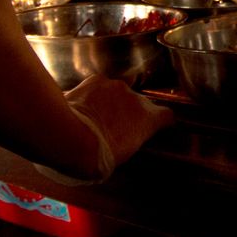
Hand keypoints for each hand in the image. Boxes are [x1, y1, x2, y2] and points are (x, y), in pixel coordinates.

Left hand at [38, 74, 175, 184]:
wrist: (70, 140)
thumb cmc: (97, 156)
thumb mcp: (124, 155)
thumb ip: (132, 139)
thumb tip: (126, 138)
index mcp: (148, 119)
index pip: (166, 116)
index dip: (160, 121)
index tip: (156, 126)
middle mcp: (136, 98)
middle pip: (139, 103)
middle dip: (129, 113)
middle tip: (115, 128)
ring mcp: (116, 86)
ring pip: (117, 93)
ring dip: (110, 103)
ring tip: (94, 118)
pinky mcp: (95, 80)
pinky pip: (98, 87)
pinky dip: (92, 95)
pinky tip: (82, 108)